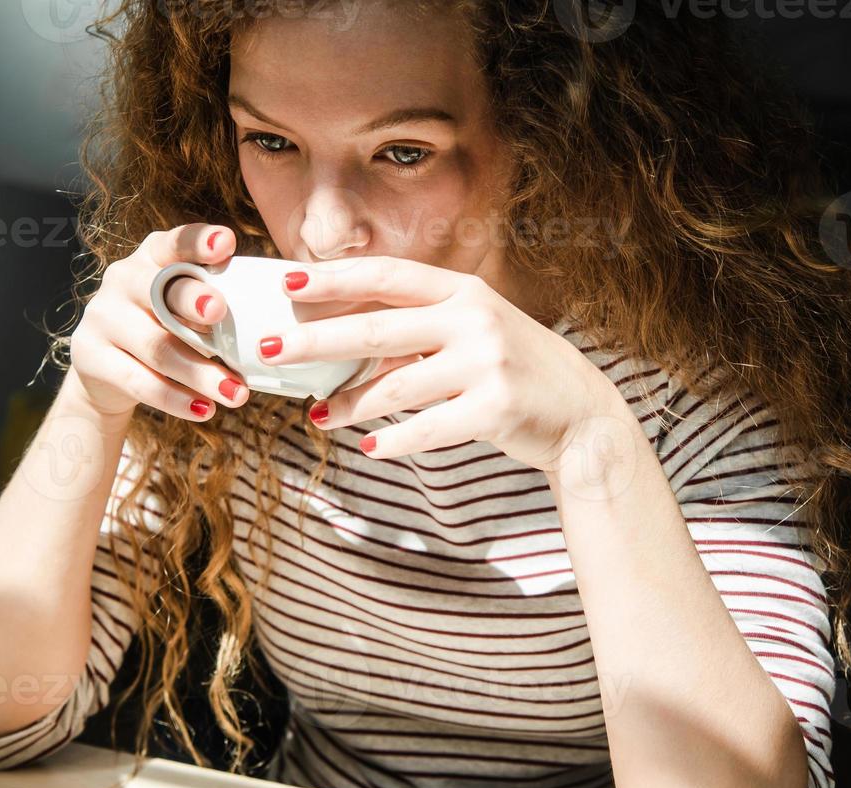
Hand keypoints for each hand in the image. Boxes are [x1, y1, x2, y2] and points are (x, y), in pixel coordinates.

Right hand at [67, 224, 250, 421]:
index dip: (198, 242)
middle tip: (221, 316)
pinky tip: (204, 410)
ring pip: (156, 345)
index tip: (226, 242)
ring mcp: (103, 316)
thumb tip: (269, 332)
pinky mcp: (90, 355)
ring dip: (199, 372)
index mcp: (152, 257)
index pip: (174, 242)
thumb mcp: (184, 309)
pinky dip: (176, 399)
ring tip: (236, 393)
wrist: (108, 373)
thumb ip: (213, 305)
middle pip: (160, 290)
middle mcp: (123, 279)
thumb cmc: (166, 331)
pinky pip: (138, 381)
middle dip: (193, 302)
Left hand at [257, 256, 618, 472]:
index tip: (288, 282)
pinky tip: (371, 448)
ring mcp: (487, 363)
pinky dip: (394, 441)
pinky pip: (427, 428)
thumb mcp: (471, 332)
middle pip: (377, 328)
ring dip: (351, 406)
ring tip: (320, 417)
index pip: (387, 275)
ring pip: (396, 386)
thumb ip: (416, 329)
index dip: (335, 278)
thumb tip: (336, 340)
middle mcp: (474, 319)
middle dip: (316, 340)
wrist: (580, 414)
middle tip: (270, 349)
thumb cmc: (510, 371)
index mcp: (462, 291)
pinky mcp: (496, 409)